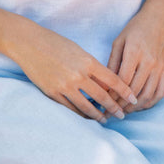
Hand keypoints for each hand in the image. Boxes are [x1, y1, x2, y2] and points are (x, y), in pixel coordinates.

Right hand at [13, 22, 137, 123]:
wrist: (29, 43)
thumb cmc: (56, 43)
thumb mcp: (78, 51)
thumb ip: (92, 67)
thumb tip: (106, 85)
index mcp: (87, 61)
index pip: (113, 80)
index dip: (125, 91)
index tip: (133, 99)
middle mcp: (78, 75)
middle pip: (102, 97)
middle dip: (114, 108)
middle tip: (122, 115)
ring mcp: (65, 86)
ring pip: (87, 107)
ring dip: (98, 115)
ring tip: (105, 119)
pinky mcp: (53, 93)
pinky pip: (71, 109)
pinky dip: (81, 114)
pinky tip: (87, 117)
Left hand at [107, 5, 163, 112]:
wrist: (162, 18)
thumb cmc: (137, 27)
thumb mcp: (120, 40)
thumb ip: (113, 62)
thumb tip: (104, 83)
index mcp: (135, 52)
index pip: (122, 80)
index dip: (112, 94)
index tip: (102, 102)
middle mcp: (149, 62)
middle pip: (134, 91)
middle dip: (120, 104)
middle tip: (110, 112)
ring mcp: (160, 67)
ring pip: (147, 95)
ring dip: (134, 107)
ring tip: (122, 111)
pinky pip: (159, 93)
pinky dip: (149, 103)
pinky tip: (139, 106)